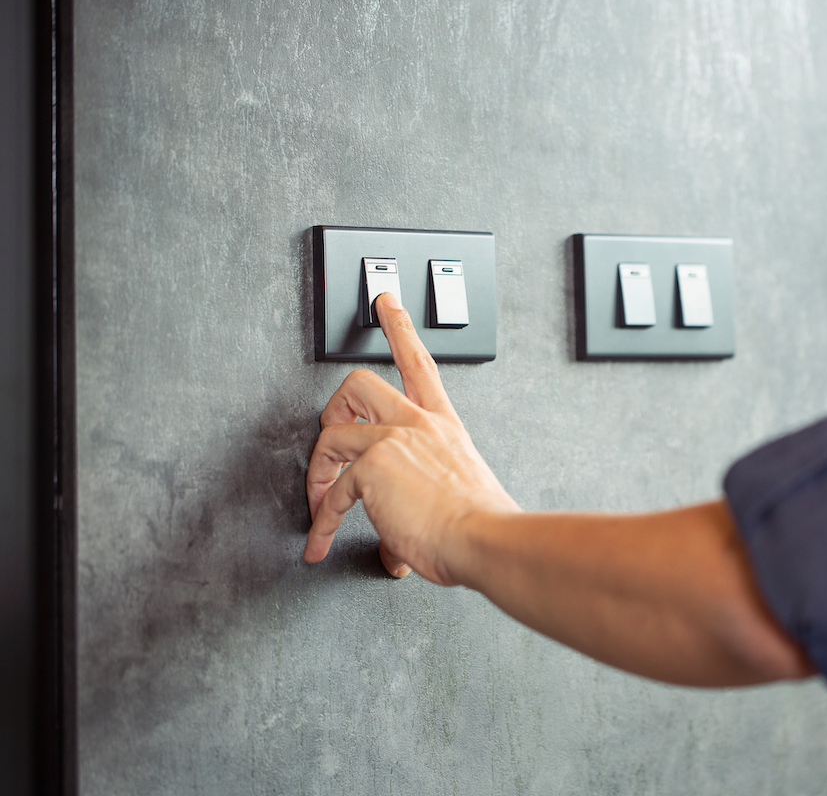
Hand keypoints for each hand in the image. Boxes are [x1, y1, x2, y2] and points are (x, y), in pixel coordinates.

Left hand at [304, 292, 519, 582]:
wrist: (484, 538)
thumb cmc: (480, 525)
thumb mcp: (455, 501)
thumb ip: (417, 512)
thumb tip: (394, 548)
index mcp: (443, 427)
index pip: (420, 364)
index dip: (400, 328)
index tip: (386, 302)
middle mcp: (418, 425)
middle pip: (358, 384)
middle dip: (334, 408)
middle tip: (332, 438)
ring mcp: (392, 440)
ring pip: (332, 434)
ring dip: (317, 473)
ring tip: (320, 507)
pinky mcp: (370, 467)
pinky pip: (330, 494)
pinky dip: (320, 524)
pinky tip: (320, 543)